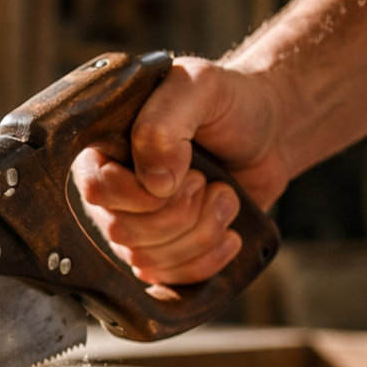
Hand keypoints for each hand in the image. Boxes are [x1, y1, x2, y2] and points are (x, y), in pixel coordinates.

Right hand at [72, 57, 288, 283]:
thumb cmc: (230, 105)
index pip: (98, 191)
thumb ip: (163, 125)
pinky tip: (229, 233)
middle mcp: (112, 196)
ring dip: (202, 232)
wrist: (269, 134)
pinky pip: (169, 279)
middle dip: (182, 212)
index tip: (186, 170)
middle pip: (123, 233)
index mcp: (105, 153)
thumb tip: (155, 184)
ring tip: (224, 197)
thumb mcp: (197, 87)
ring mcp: (135, 230)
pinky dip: (207, 259)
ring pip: (147, 260)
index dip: (143, 193)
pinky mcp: (161, 255)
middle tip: (208, 180)